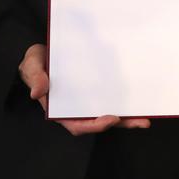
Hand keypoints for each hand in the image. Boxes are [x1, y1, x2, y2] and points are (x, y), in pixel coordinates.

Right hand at [18, 43, 150, 135]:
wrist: (42, 53)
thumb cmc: (36, 63)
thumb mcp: (32, 66)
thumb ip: (35, 77)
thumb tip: (37, 92)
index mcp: (59, 109)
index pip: (77, 124)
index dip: (93, 125)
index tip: (110, 119)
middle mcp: (75, 108)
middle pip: (98, 121)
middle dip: (120, 124)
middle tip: (141, 122)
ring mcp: (86, 100)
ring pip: (108, 112)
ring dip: (126, 117)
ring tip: (146, 118)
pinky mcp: (95, 89)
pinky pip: (110, 98)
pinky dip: (123, 101)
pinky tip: (139, 100)